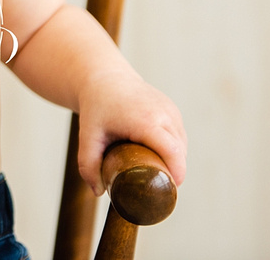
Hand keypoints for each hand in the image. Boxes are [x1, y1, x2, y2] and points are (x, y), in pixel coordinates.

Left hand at [76, 71, 186, 195]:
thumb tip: (98, 192)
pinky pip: (180, 136)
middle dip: (172, 172)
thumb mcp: (88, 135)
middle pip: (179, 152)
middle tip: (154, 187)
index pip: (172, 151)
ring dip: (174, 161)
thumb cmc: (96, 106)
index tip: (168, 190)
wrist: (104, 78)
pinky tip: (161, 158)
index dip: (175, 173)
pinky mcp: (173, 110)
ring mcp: (171, 110)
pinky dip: (174, 149)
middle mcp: (163, 113)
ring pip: (181, 145)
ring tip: (155, 173)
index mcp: (145, 120)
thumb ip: (88, 164)